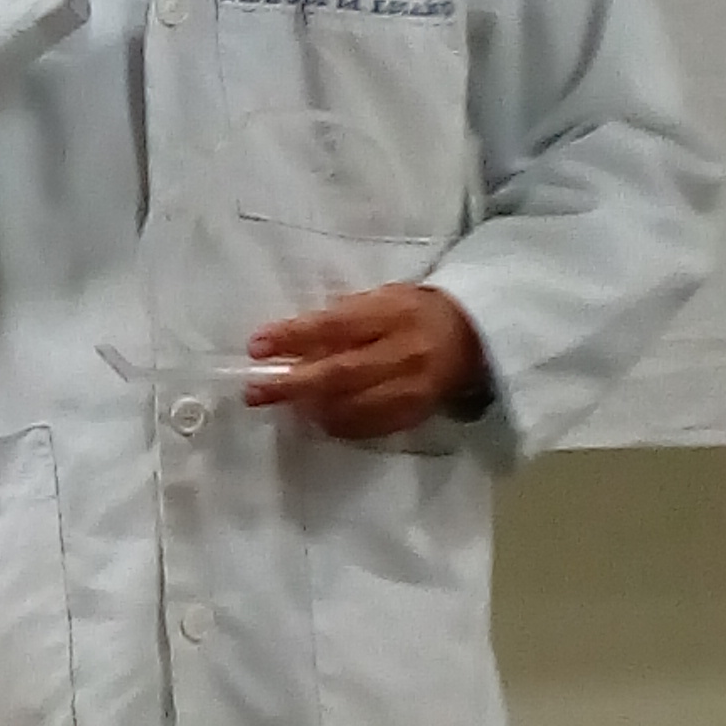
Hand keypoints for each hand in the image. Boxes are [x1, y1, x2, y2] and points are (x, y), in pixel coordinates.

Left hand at [245, 285, 487, 441]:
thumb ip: (341, 317)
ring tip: (283, 404)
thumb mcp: (381, 298)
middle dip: (291, 385)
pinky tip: (316, 417)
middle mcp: (403, 354)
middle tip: (254, 392)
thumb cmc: (413, 312)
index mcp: (393, 314)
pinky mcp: (413, 416)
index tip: (257, 346)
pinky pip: (366, 427)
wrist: (471, 338)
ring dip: (310, 408)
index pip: (335, 327)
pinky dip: (336, 424)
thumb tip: (291, 341)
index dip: (294, 338)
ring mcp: (410, 390)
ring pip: (350, 407)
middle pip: (339, 374)